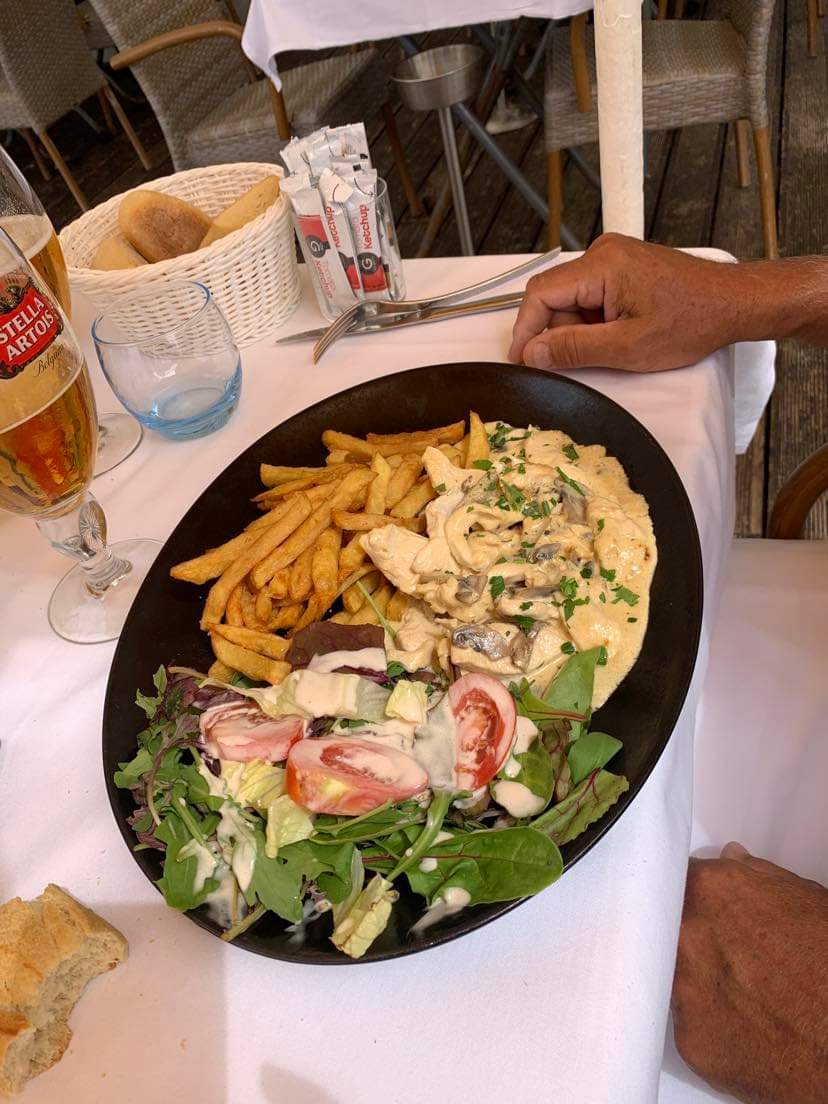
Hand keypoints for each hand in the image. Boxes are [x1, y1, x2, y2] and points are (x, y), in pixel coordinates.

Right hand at [508, 234, 747, 371]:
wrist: (732, 303)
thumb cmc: (691, 321)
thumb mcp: (627, 347)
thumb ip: (574, 349)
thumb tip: (533, 353)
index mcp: (602, 264)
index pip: (540, 294)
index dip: (525, 330)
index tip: (521, 360)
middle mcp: (603, 252)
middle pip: (555, 297)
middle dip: (558, 333)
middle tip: (576, 362)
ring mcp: (613, 257)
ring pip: (572, 299)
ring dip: (579, 329)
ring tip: (612, 347)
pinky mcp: (623, 267)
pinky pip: (590, 295)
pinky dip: (593, 321)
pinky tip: (618, 335)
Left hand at [672, 842, 827, 1103]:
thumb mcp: (804, 900)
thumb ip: (756, 875)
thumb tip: (730, 858)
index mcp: (710, 891)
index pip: (680, 880)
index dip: (693, 894)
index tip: (706, 906)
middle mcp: (684, 935)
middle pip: (670, 927)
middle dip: (693, 935)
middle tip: (725, 952)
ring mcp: (682, 990)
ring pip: (676, 976)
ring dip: (699, 979)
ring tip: (740, 993)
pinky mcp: (688, 1040)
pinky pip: (691, 1022)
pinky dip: (712, 1023)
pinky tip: (744, 1027)